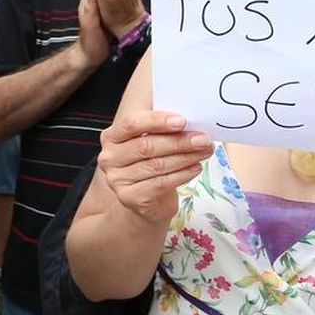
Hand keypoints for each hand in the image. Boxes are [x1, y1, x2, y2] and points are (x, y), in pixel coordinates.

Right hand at [97, 110, 213, 223]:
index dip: (157, 121)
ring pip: (156, 165)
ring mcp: (117, 179)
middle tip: (203, 139)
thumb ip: (162, 127)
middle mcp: (110, 157)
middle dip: (179, 141)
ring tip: (205, 151)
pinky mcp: (129, 197)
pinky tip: (195, 167)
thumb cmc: (151, 164)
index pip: (132, 123)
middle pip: (146, 146)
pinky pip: (160, 183)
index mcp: (112, 136)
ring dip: (185, 157)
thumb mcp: (152, 140)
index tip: (182, 121)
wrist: (148, 199)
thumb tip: (190, 114)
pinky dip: (182, 175)